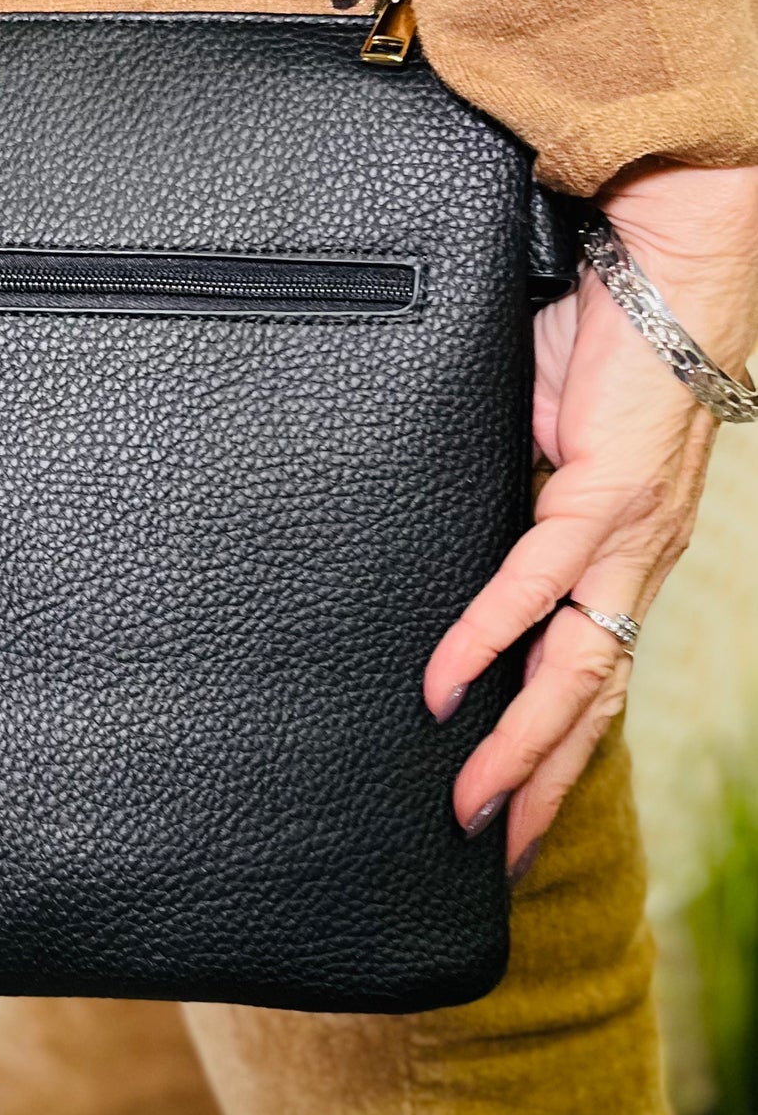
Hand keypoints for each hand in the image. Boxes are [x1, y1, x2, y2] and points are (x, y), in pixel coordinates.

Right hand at [423, 164, 757, 876]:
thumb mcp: (543, 440)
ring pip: (576, 669)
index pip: (591, 674)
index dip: (558, 750)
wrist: (670, 261)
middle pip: (589, 702)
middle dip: (543, 784)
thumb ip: (511, 497)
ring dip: (524, 747)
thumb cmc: (604, 341)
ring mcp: (625, 535)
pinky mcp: (600, 491)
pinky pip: (536, 582)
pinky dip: (487, 637)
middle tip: (494, 852)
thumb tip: (457, 534)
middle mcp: (637, 561)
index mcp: (625, 554)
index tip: (513, 807)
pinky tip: (445, 685)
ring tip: (472, 806)